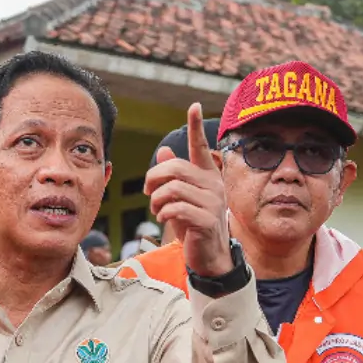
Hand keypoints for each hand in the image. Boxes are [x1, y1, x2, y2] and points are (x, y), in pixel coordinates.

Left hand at [144, 104, 232, 277]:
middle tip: (149, 193)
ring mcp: (213, 203)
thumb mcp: (181, 197)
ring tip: (158, 210)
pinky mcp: (207, 220)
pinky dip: (163, 213)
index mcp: (207, 176)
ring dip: (157, 201)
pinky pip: (175, 208)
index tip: (194, 106)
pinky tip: (164, 219)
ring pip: (172, 189)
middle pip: (174, 168)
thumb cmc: (193, 224)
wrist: (209, 257)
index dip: (196, 126)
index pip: (200, 147)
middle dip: (154, 179)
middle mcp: (214, 185)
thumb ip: (173, 176)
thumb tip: (162, 151)